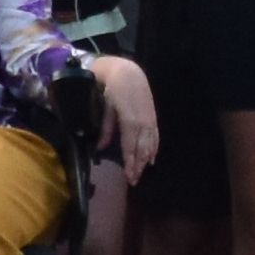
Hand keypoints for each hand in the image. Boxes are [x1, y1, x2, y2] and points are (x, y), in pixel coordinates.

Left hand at [85, 53, 160, 179]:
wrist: (129, 73)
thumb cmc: (114, 89)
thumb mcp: (107, 109)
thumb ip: (106, 129)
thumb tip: (99, 148)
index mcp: (130, 122)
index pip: (130, 148)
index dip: (130, 164)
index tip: (129, 177)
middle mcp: (143, 124)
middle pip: (142, 150)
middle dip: (138, 166)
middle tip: (134, 180)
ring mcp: (150, 121)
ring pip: (150, 145)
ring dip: (146, 160)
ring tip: (142, 172)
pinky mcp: (153, 118)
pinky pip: (155, 137)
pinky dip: (154, 149)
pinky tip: (152, 158)